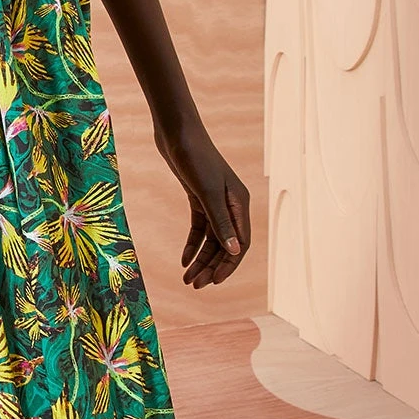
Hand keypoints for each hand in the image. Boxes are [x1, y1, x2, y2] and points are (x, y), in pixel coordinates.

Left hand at [155, 117, 250, 288]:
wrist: (177, 132)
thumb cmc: (195, 158)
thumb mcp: (206, 192)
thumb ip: (220, 222)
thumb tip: (235, 252)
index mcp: (239, 204)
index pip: (240, 244)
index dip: (228, 265)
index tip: (213, 282)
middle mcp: (231, 205)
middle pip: (225, 245)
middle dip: (211, 267)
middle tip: (194, 285)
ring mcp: (215, 202)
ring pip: (212, 240)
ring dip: (201, 260)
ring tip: (187, 279)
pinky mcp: (199, 198)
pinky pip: (200, 229)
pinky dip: (193, 245)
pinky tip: (184, 260)